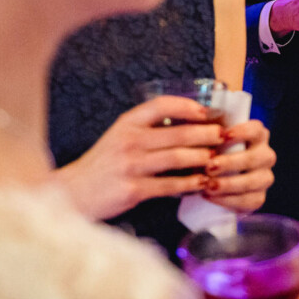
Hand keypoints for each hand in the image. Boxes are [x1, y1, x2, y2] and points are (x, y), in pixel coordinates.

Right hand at [51, 95, 223, 219]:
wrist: (74, 193)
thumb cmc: (104, 164)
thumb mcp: (120, 136)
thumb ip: (147, 129)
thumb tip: (190, 123)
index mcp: (127, 124)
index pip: (161, 105)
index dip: (188, 106)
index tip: (208, 111)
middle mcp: (129, 141)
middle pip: (177, 133)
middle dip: (206, 134)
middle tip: (224, 136)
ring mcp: (130, 166)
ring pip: (177, 158)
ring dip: (202, 158)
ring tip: (218, 159)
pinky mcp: (133, 189)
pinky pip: (169, 184)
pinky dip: (189, 183)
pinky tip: (202, 183)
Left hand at [201, 119, 276, 212]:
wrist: (210, 182)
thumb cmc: (210, 153)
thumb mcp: (209, 139)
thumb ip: (208, 128)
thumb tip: (201, 115)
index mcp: (257, 136)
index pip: (256, 129)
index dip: (242, 131)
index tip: (223, 135)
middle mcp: (265, 155)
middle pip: (254, 158)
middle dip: (231, 163)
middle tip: (210, 166)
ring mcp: (264, 177)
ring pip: (253, 181)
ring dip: (230, 184)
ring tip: (208, 186)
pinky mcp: (259, 197)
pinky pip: (249, 201)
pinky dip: (229, 200)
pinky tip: (211, 197)